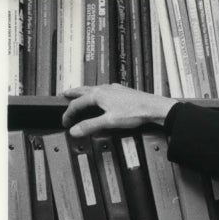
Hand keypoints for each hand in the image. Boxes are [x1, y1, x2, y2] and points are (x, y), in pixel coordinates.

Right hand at [61, 84, 179, 137]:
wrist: (154, 107)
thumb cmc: (135, 112)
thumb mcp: (109, 121)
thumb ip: (91, 126)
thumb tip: (75, 130)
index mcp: (98, 95)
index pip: (77, 104)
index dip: (69, 113)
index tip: (65, 122)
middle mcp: (104, 89)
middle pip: (83, 90)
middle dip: (73, 93)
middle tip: (65, 94)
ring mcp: (114, 89)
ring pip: (94, 89)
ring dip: (85, 92)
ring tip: (81, 94)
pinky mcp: (122, 92)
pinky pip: (105, 90)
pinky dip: (98, 93)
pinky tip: (103, 96)